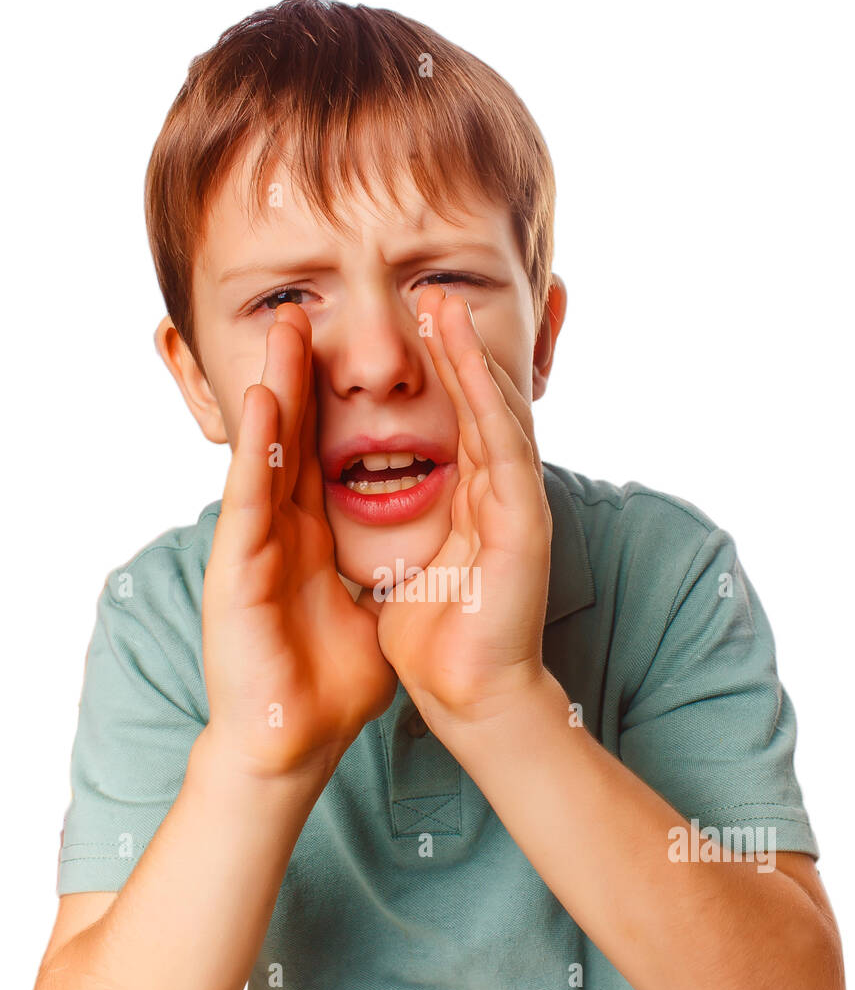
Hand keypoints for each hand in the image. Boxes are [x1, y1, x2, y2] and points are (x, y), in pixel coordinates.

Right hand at [203, 304, 397, 778]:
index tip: (353, 355)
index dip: (334, 405)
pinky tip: (268, 401)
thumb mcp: (369, 612)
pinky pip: (250, 498)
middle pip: (292, 439)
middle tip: (306, 313)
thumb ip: (382, 574)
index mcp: (309, 539)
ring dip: (277, 388)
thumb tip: (420, 559)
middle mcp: (279, 533)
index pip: (321, 456)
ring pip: (266, 453)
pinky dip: (257, 449)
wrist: (294, 743)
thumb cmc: (328, 688)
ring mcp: (254, 548)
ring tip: (285, 329)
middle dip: (301, 375)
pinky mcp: (237, 571)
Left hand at [363, 285, 552, 726]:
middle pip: (480, 407)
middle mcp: (501, 497)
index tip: (406, 334)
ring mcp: (518, 505)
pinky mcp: (523, 519)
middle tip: (430, 294)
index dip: (436, 379)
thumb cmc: (436, 642)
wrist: (467, 695)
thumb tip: (373, 509)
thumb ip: (406, 530)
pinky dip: (481, 393)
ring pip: (494, 412)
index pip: (457, 427)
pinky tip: (461, 351)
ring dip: (469, 355)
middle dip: (456, 350)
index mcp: (475, 506)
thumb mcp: (410, 566)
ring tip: (442, 303)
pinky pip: (500, 442)